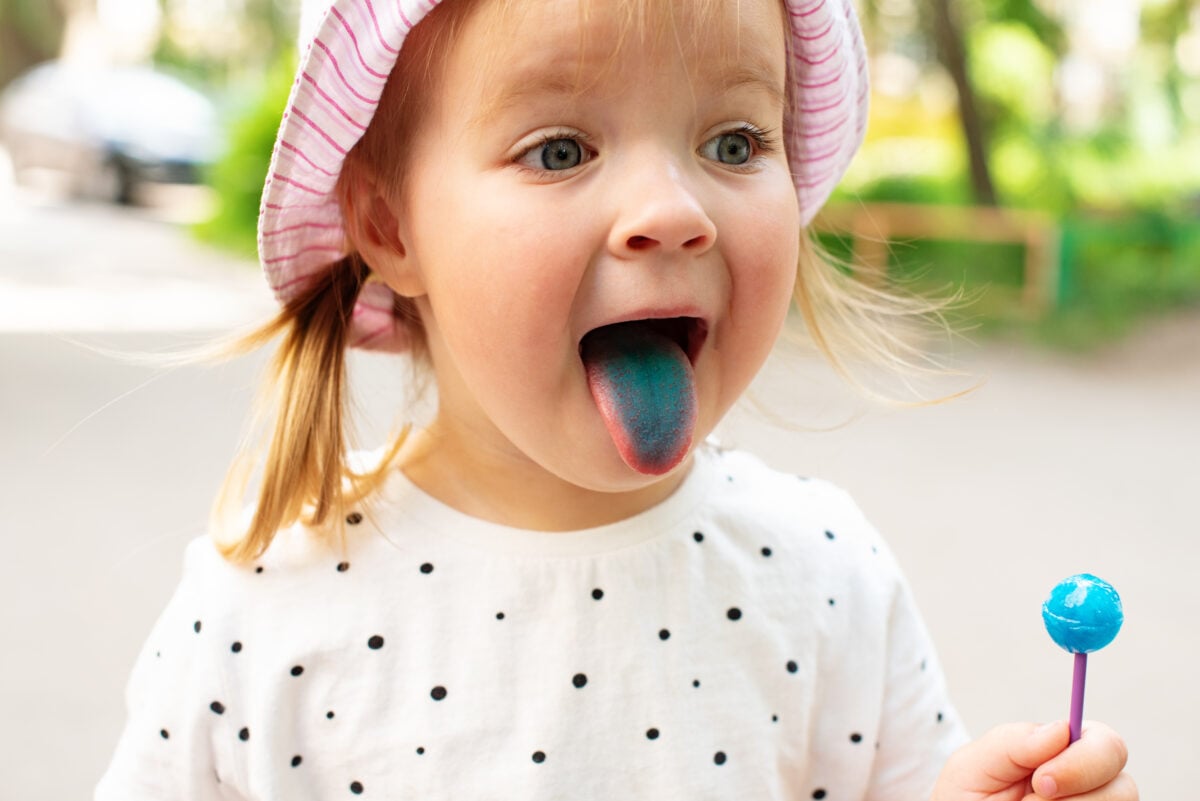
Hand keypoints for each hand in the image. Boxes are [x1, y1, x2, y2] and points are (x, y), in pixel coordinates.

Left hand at [930, 720, 1136, 800]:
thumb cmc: (966, 797)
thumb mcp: (974, 765)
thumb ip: (1014, 742)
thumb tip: (1063, 728)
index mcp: (1065, 753)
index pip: (1107, 744)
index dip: (1083, 761)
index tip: (1041, 779)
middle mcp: (1092, 787)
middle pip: (1125, 786)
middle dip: (1078, 790)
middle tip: (1032, 800)